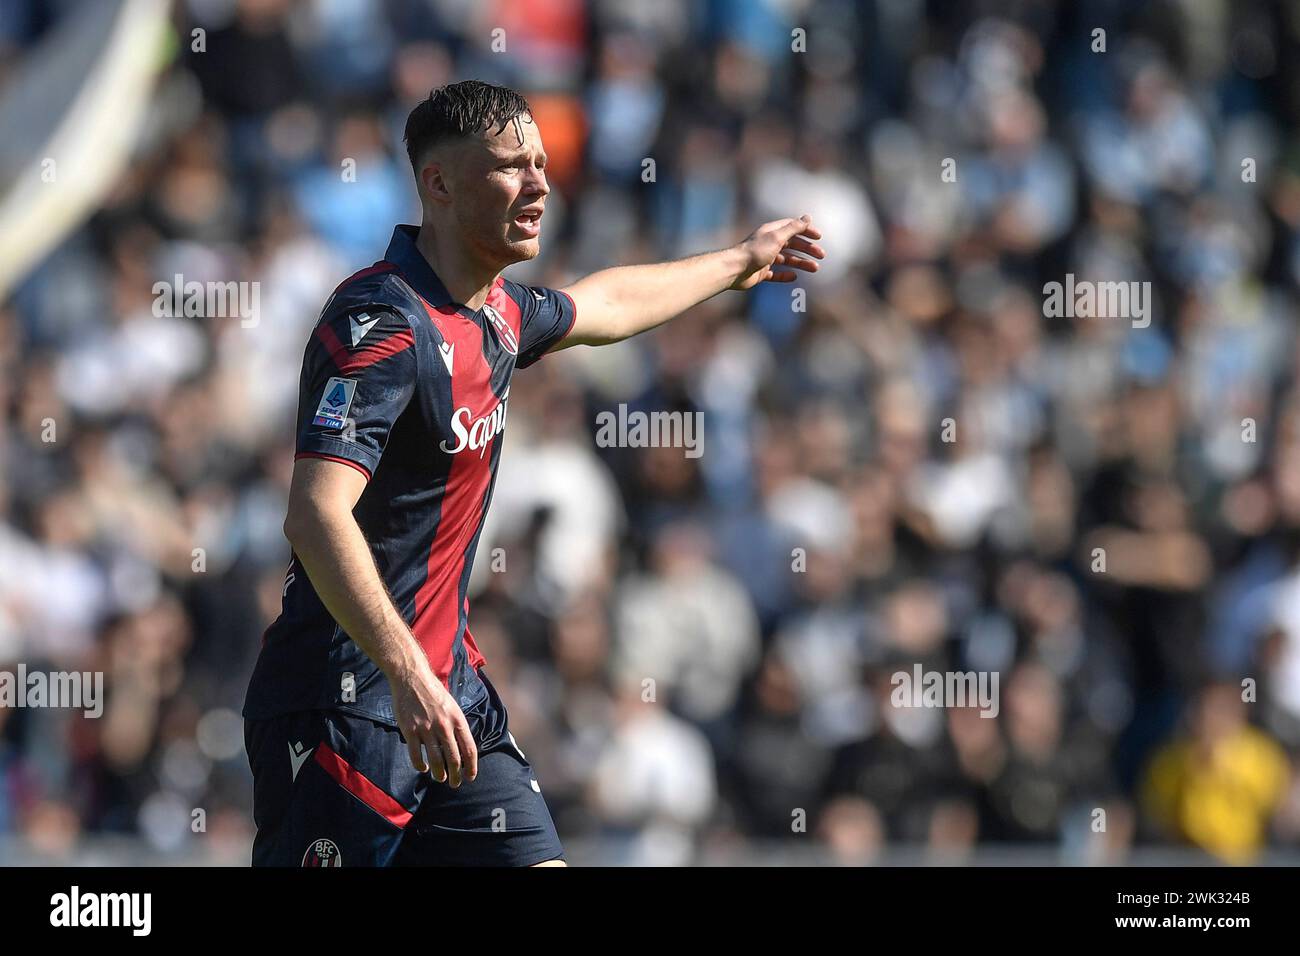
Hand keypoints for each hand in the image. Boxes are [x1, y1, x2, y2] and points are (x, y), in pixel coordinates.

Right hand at [387, 653, 477, 786]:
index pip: (469, 749)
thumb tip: (462, 746)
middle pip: (454, 759)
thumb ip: (457, 725)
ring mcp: (427, 729)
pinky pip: (416, 755)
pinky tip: (423, 768)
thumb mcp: (453, 706)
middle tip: (454, 784)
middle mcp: (444, 726)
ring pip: (436, 760)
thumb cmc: (434, 691)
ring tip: (440, 778)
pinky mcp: (410, 730)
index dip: (471, 766)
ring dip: (439, 774)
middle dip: (456, 775)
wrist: (412, 678)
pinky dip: (421, 765)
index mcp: (458, 719)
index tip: (470, 777)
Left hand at [728, 215, 824, 290]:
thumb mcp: (778, 237)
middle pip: (792, 244)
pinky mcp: (760, 272)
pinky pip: (775, 274)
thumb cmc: (756, 251)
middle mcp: (768, 243)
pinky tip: (793, 277)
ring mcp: (764, 258)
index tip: (819, 237)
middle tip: (821, 255)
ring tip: (815, 268)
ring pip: (787, 259)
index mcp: (772, 232)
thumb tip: (808, 217)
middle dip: (807, 249)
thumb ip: (793, 227)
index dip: (806, 230)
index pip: (792, 227)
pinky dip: (785, 275)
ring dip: (801, 263)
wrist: (735, 269)